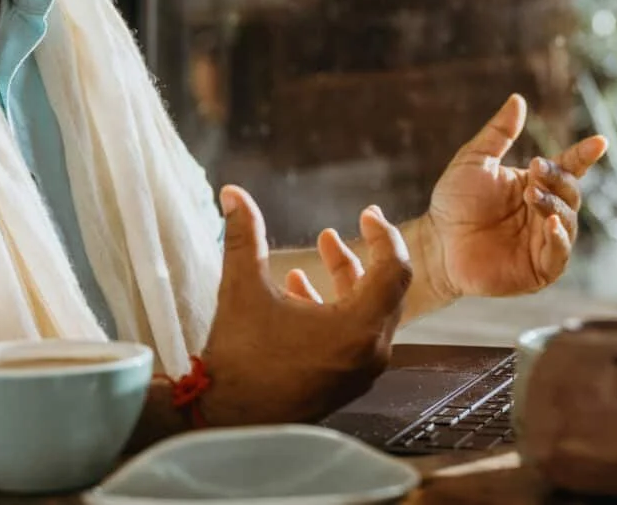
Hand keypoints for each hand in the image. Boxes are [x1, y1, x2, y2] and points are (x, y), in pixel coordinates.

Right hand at [197, 185, 411, 426]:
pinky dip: (337, 308)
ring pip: (369, 313)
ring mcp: (359, 372)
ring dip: (347, 280)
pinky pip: (355, 336)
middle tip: (349, 227)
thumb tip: (234, 192)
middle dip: (364, 254)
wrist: (223, 423)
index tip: (367, 214)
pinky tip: (300, 288)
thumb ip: (243, 236)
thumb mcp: (241, 289)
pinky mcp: (344, 383)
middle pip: (387, 290)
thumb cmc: (236, 358)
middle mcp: (369, 353)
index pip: (394, 269)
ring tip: (320, 249)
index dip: (383, 236)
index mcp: (357, 328)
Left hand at [421, 94, 608, 300]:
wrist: (436, 243)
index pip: (568, 168)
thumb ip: (499, 133)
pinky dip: (559, 238)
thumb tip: (518, 99)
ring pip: (568, 221)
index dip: (584, 155)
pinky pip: (560, 254)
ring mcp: (543, 241)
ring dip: (555, 205)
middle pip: (571, 193)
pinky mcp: (538, 269)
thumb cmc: (453, 203)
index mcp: (536, 185)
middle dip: (558, 179)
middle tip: (534, 170)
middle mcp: (545, 212)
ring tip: (532, 196)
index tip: (599, 142)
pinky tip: (550, 224)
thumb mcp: (474, 161)